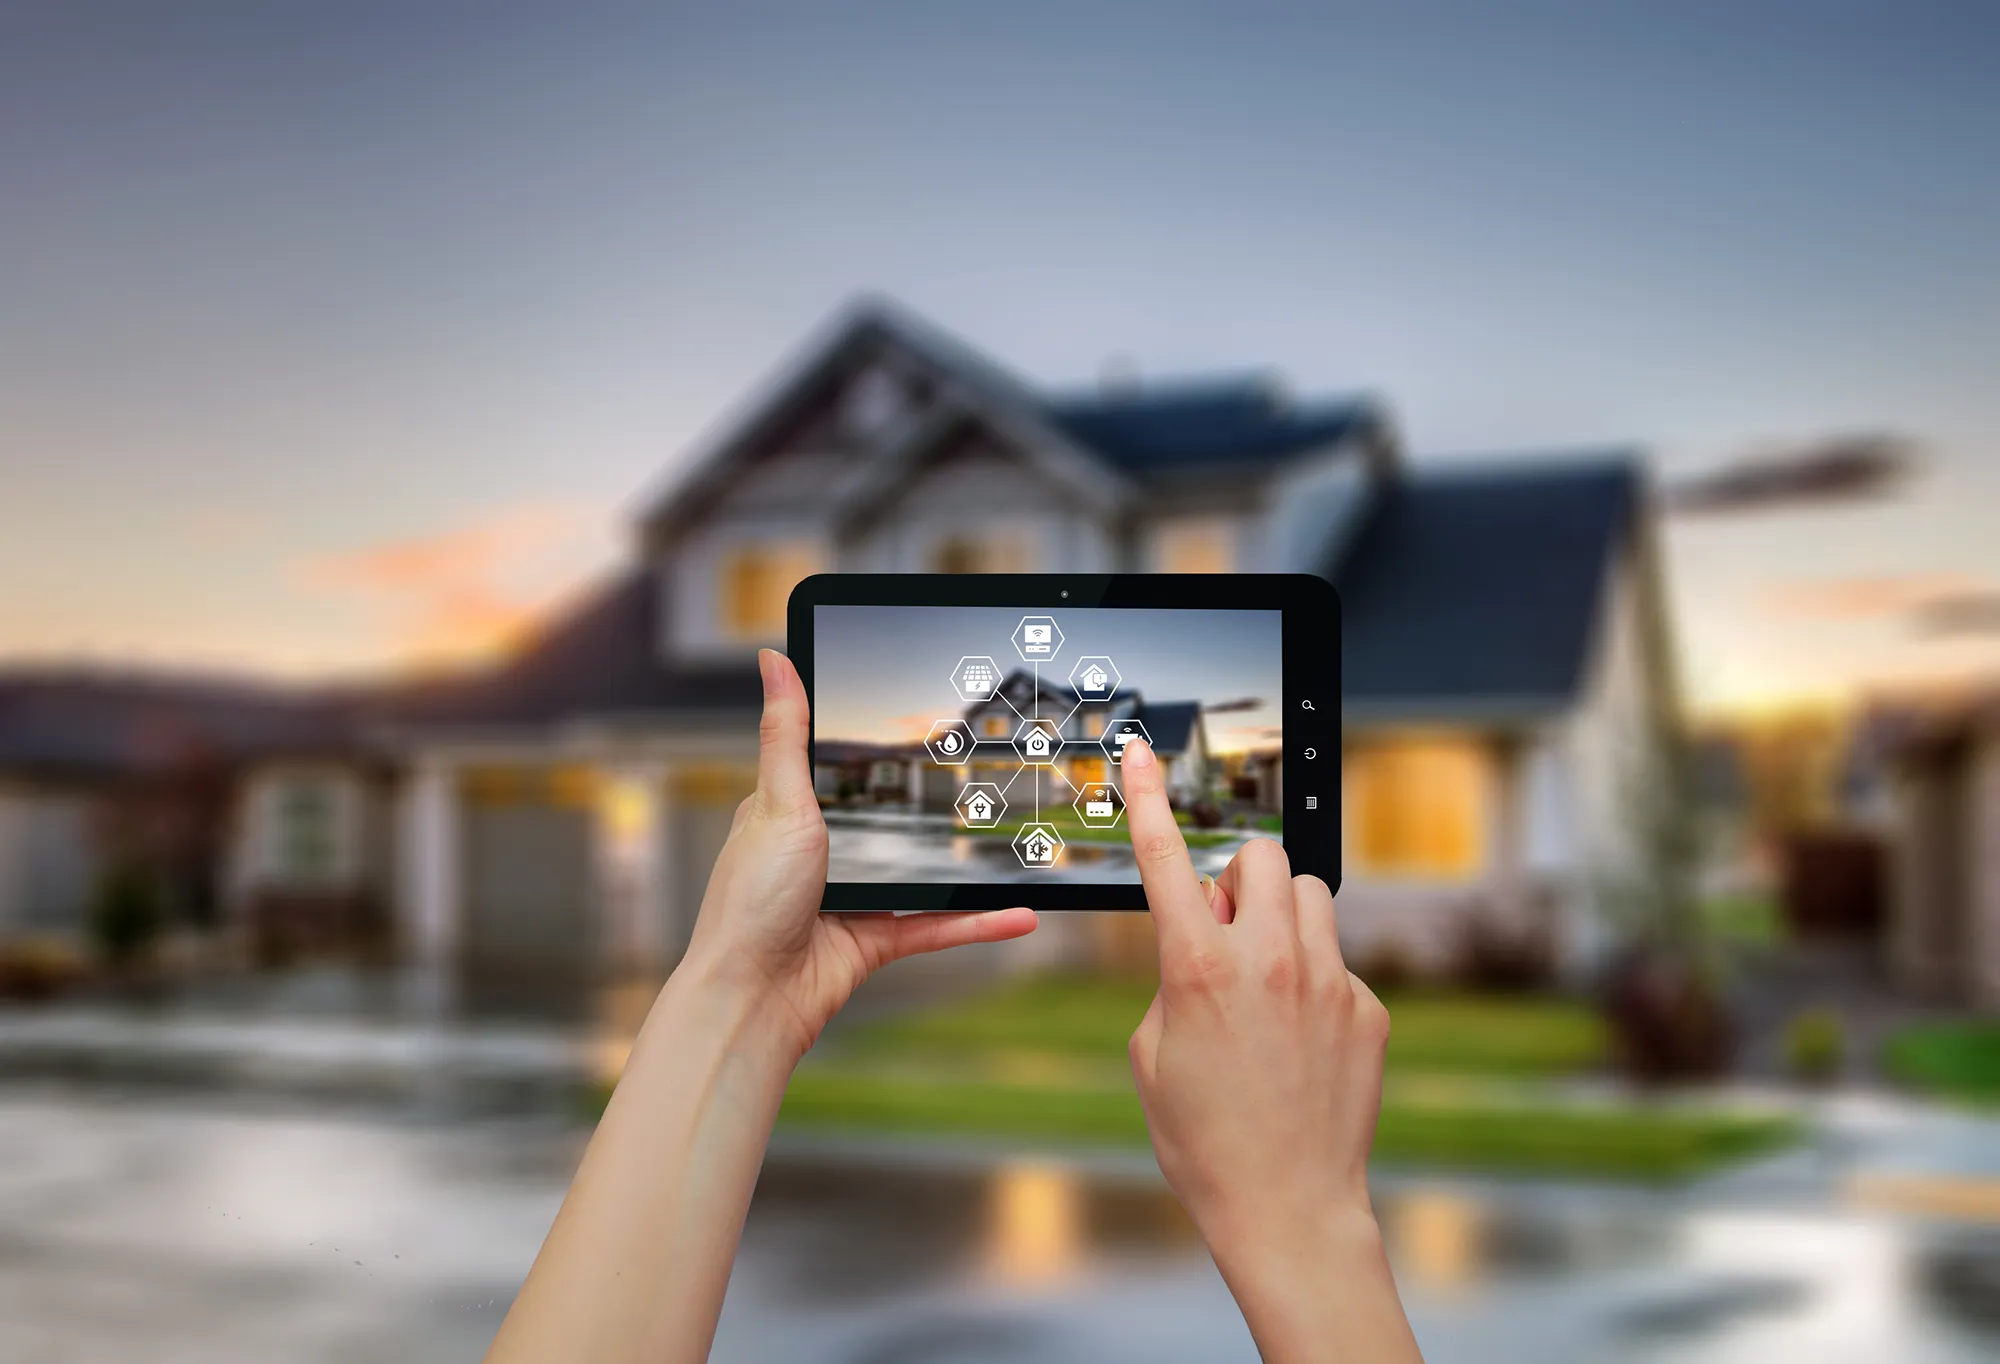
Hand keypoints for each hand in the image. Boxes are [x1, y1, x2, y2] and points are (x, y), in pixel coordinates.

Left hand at [679, 649, 1037, 1059]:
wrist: (753, 997)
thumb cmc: (750, 903)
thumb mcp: (777, 803)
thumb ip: (786, 733)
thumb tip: (773, 659)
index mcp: (789, 815)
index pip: (836, 768)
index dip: (874, 745)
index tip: (922, 718)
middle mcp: (819, 855)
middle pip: (887, 820)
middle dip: (932, 806)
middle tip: (985, 774)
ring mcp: (850, 898)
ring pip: (922, 875)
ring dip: (968, 868)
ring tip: (1013, 845)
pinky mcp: (874, 941)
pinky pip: (937, 924)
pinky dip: (977, 922)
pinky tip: (1018, 914)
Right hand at [1121, 738, 1410, 1361]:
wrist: (1288, 1208)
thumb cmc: (1203, 1139)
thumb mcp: (1151, 1052)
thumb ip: (1172, 976)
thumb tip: (1206, 942)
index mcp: (1199, 968)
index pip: (1167, 859)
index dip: (1146, 799)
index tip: (1139, 753)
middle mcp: (1269, 960)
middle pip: (1263, 855)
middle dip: (1239, 876)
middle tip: (1224, 929)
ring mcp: (1329, 980)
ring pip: (1309, 896)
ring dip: (1280, 918)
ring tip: (1264, 981)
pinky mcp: (1369, 1007)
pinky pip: (1337, 960)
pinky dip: (1314, 979)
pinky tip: (1300, 1040)